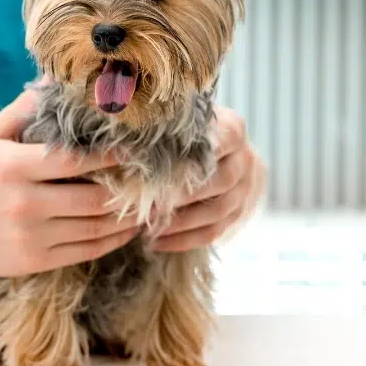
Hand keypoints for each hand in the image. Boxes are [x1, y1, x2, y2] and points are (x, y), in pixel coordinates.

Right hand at [0, 89, 139, 277]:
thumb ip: (25, 108)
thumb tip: (57, 79)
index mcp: (12, 167)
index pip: (75, 161)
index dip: (111, 156)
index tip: (137, 149)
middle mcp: (22, 204)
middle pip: (93, 199)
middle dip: (129, 190)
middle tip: (153, 179)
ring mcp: (29, 237)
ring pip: (94, 229)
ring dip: (127, 218)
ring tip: (149, 204)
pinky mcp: (33, 262)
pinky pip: (84, 252)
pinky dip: (112, 241)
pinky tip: (126, 229)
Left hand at [152, 106, 265, 251]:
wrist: (224, 153)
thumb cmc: (188, 133)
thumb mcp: (179, 122)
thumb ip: (161, 127)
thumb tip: (122, 138)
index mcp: (231, 130)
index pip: (218, 143)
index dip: (189, 158)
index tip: (156, 169)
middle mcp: (243, 160)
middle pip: (219, 181)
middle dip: (181, 195)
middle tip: (147, 203)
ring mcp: (243, 190)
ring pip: (217, 212)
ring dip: (181, 222)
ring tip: (148, 227)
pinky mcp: (236, 214)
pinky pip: (213, 233)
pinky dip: (184, 240)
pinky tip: (156, 243)